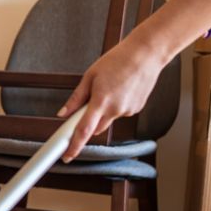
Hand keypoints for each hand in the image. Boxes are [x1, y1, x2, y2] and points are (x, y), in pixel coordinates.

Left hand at [57, 37, 160, 161]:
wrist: (147, 53)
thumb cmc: (118, 60)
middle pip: (96, 128)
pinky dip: (116, 105)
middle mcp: (116, 110)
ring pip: (109, 119)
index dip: (74, 146)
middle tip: (89, 102)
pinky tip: (121, 88)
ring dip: (104, 111)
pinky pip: (120, 113)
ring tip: (110, 86)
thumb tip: (63, 113)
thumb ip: (76, 98)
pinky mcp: (136, 109)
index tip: (67, 156)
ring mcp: (128, 111)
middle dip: (89, 122)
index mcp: (101, 101)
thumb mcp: (90, 75)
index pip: (84, 130)